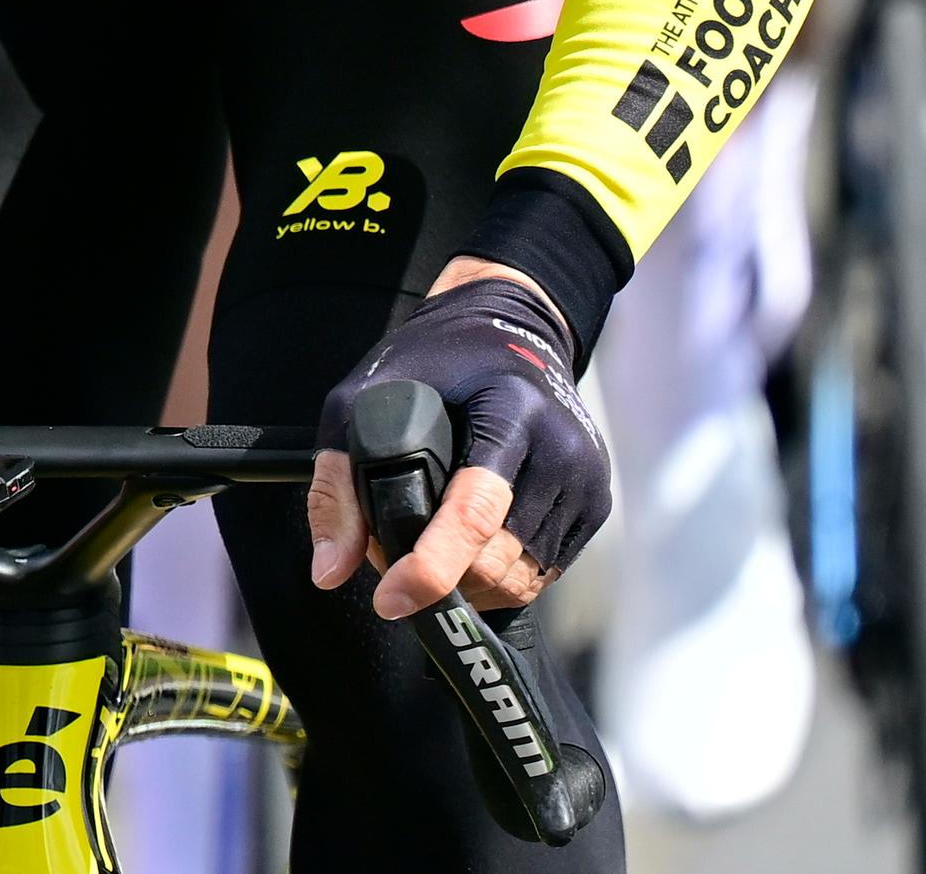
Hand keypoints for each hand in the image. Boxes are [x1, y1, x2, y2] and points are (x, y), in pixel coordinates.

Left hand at [308, 257, 608, 618]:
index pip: (475, 511)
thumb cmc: (435, 358)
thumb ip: (339, 481)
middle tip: (392, 555)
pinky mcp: (595, 504)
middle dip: (438, 578)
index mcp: (513, 408)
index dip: (430, 568)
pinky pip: (541, 574)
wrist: (513, 326)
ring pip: (519, 579)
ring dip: (467, 586)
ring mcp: (587, 479)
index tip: (388, 600)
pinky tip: (467, 546)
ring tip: (428, 546)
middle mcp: (562, 448)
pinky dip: (497, 578)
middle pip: (496, 559)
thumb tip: (329, 571)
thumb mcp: (367, 396)